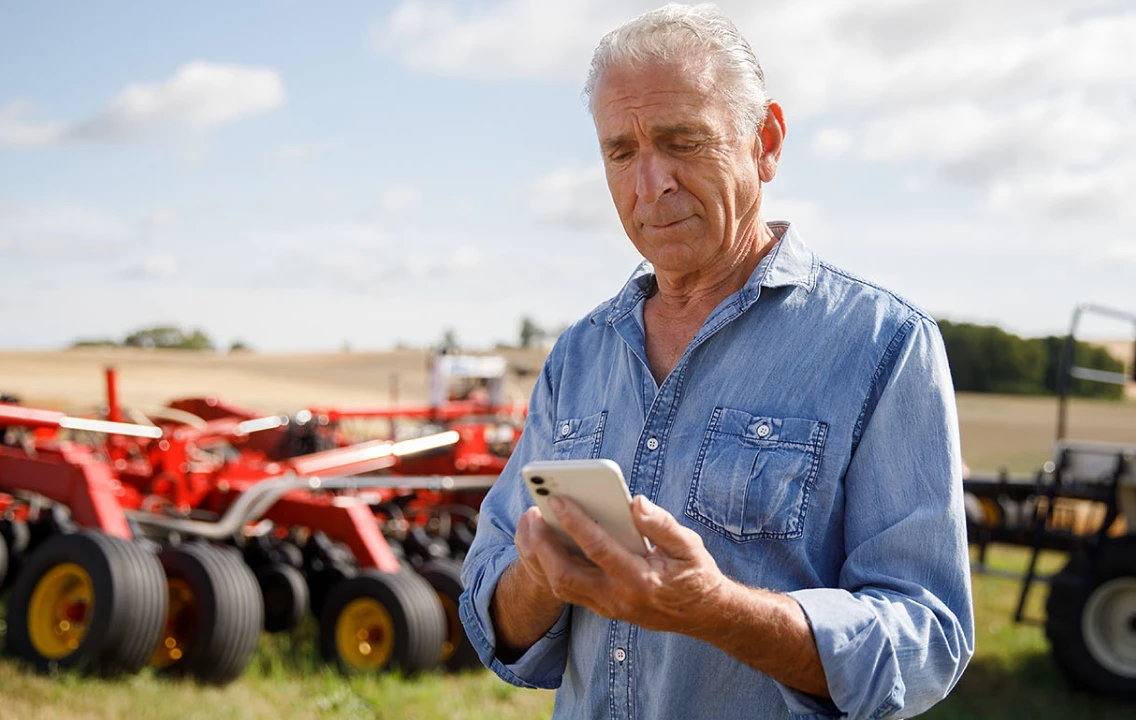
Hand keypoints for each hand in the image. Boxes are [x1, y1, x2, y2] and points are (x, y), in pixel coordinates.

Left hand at [526, 493, 727, 635]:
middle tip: (533, 514)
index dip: (575, 522)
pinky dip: (553, 565)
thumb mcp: (689, 545)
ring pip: (561, 586)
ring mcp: (608, 607)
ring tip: (535, 524)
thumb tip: (635, 502)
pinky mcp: (603, 608)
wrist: (704, 615)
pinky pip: (569, 589)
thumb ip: (662, 523)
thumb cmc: (695, 574)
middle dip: (543, 544)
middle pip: (565, 575)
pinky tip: (549, 540)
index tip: (557, 499)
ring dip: (542, 556)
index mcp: (640, 580)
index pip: (598, 549)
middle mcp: (618, 598)